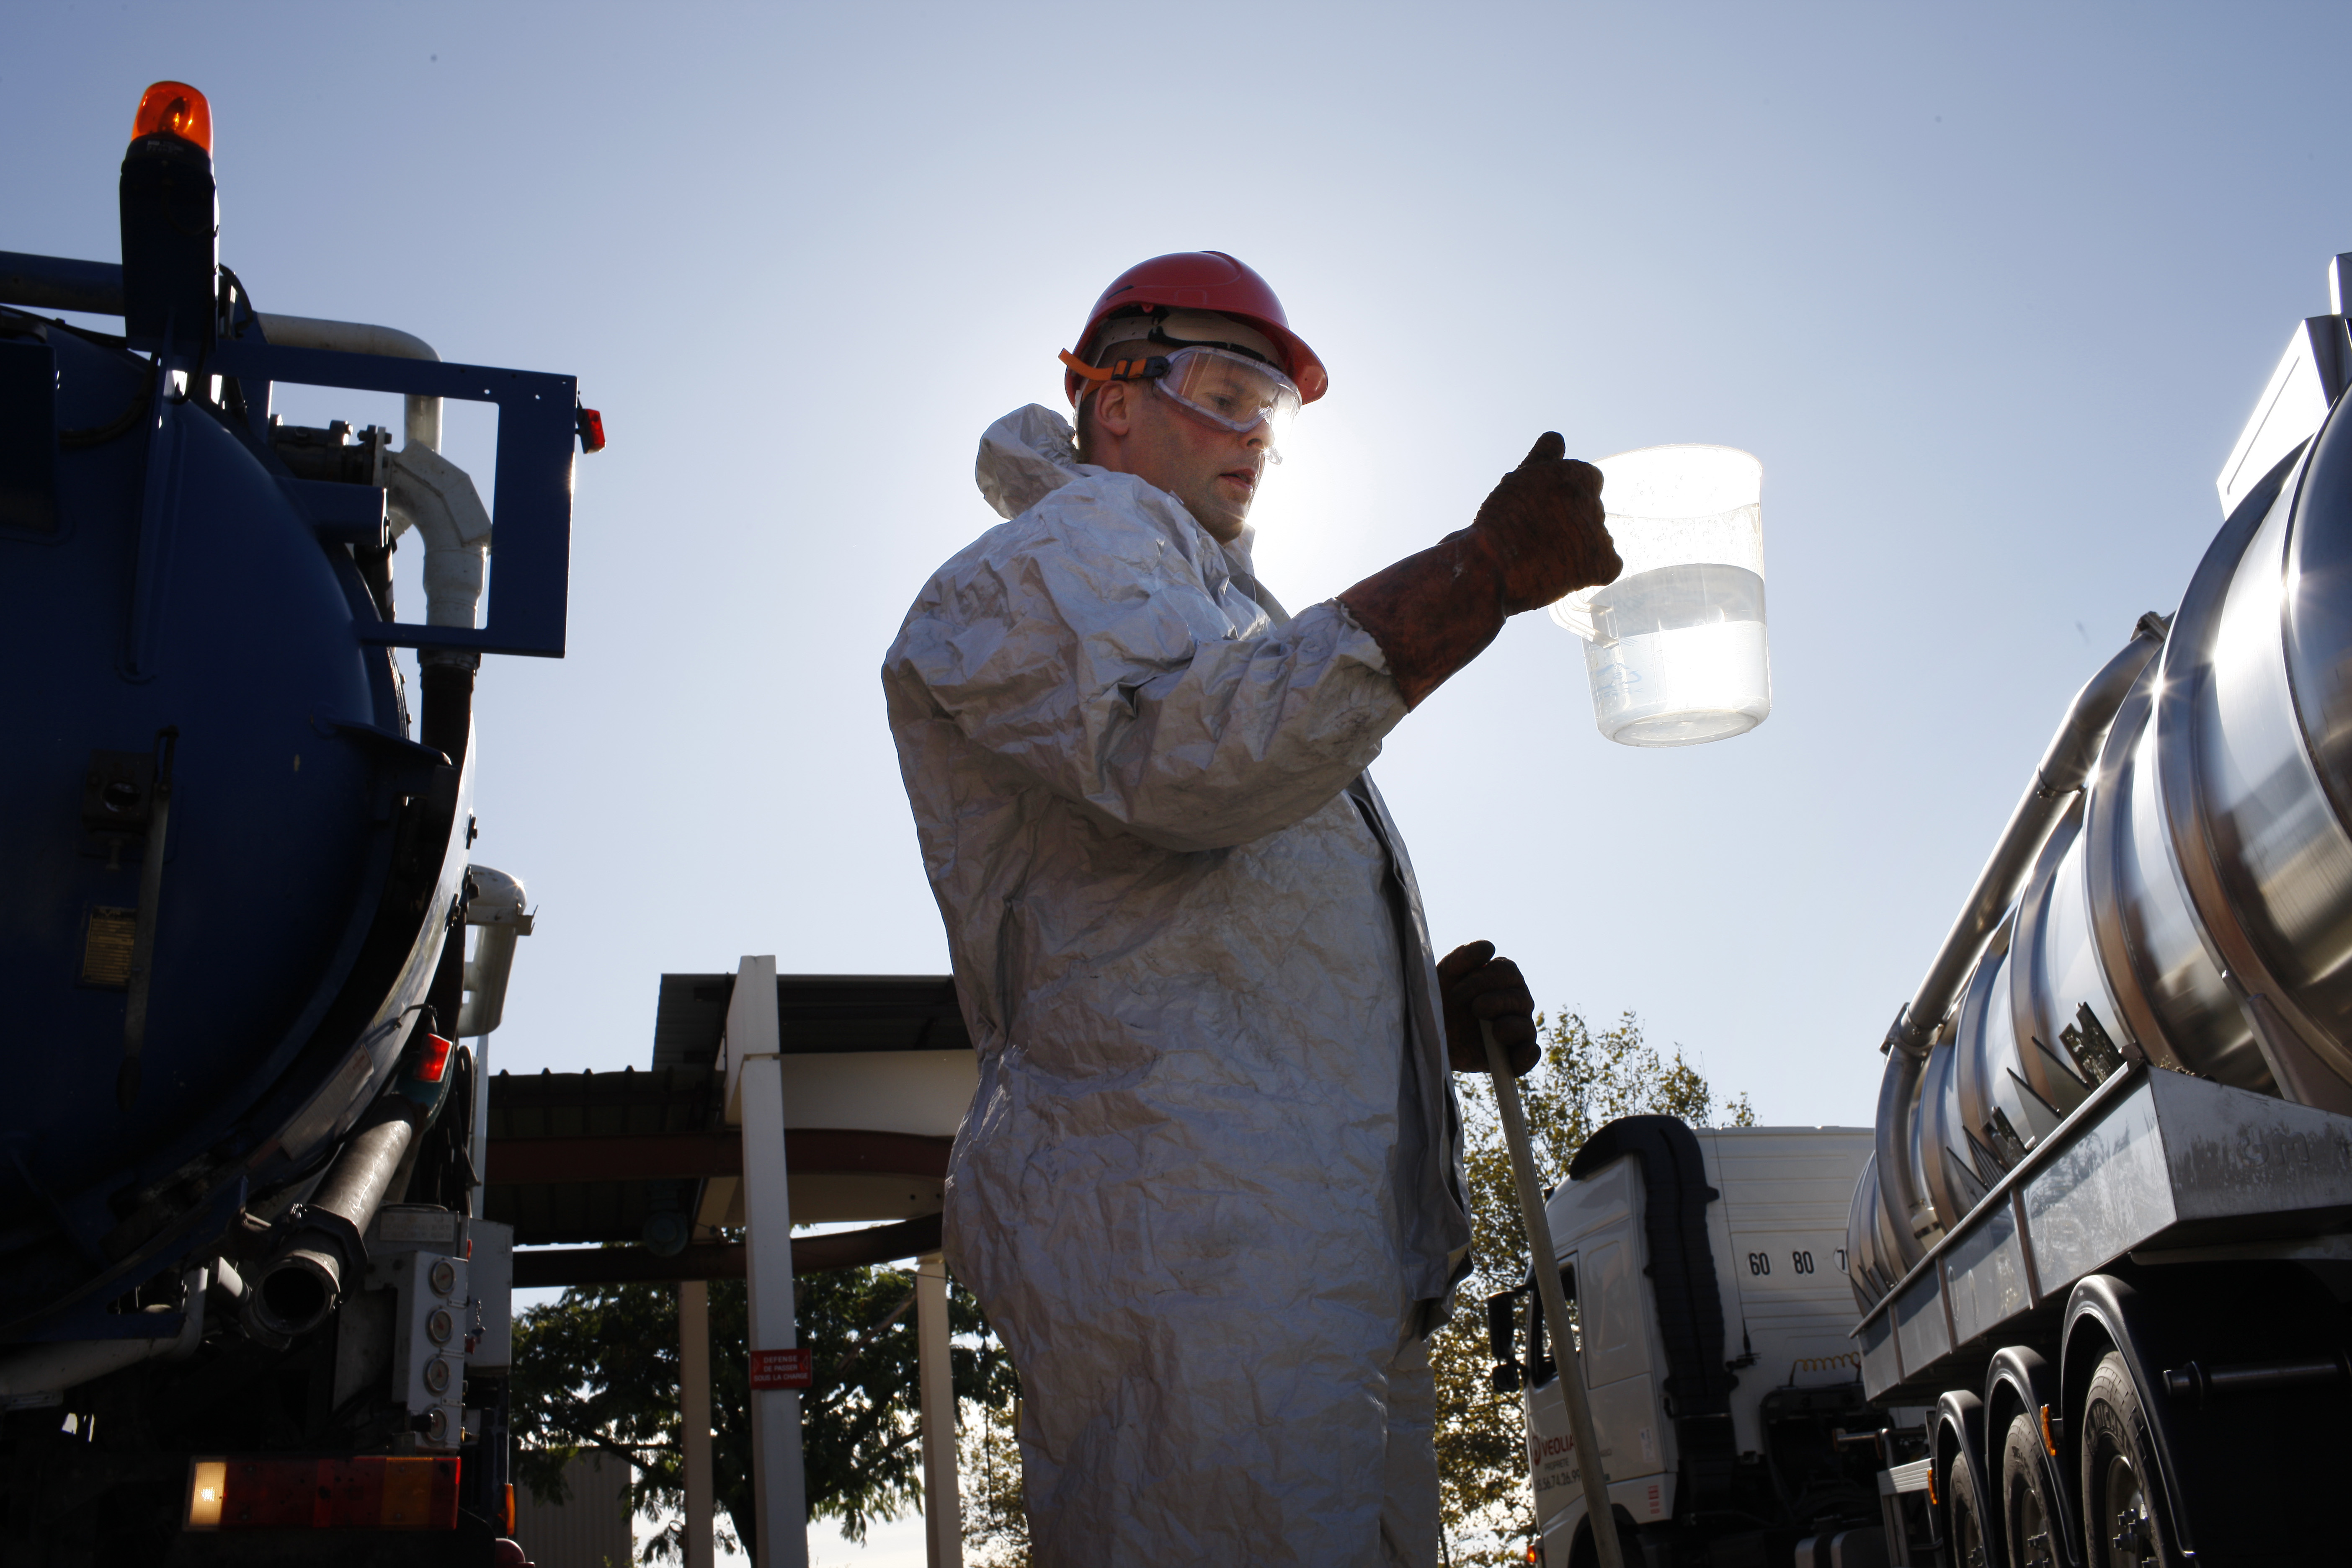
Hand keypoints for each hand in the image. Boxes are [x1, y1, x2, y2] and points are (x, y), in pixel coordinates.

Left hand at [1439, 940, 1538, 1074]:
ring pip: (1527, 1026)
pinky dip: (1528, 1054)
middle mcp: (1513, 1002)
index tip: (1456, 993)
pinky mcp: (1509, 1056)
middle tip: (1474, 1008)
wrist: (1426, 1033)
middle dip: (1496, 1002)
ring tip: (1496, 1030)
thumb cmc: (1438, 999)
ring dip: (1512, 1027)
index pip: (1507, 972)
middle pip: (1520, 999)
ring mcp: (1514, 1030)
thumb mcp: (1443, 976)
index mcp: (1501, 979)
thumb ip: (1463, 958)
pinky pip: (1529, 1054)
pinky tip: (1523, 1052)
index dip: (1484, 980)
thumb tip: (1489, 947)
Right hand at [1469, 433, 1619, 612]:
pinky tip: (1567, 573)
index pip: (1586, 479)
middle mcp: (1591, 498)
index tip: (1541, 511)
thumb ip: (1543, 459)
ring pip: (1598, 537)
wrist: (1488, 567)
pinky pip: (1611, 566)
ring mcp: (1598, 531)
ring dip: (1578, 547)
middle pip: (1590, 510)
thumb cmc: (1499, 524)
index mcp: (1575, 472)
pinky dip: (1594, 571)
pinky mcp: (1601, 563)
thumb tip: (1557, 438)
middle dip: (1570, 521)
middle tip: (1536, 537)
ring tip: (1543, 557)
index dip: (1564, 497)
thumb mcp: (1519, 482)